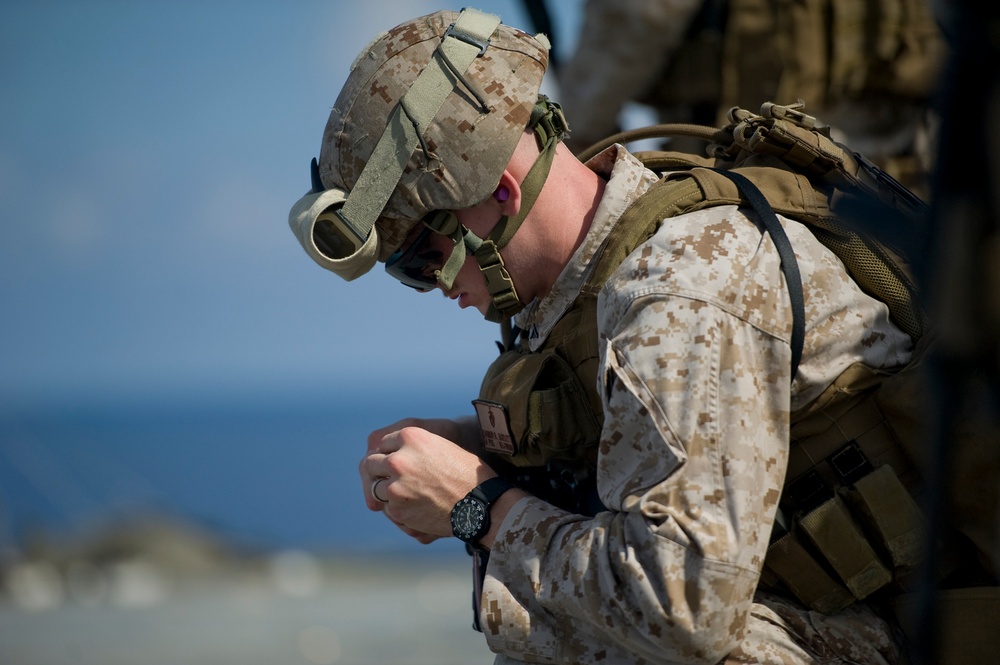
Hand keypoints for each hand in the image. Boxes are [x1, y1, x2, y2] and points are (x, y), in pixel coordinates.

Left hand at [360, 424, 495, 539]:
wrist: (481, 504)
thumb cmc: (467, 473)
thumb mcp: (441, 445)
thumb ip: (413, 448)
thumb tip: (386, 453)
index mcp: (411, 436)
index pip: (383, 443)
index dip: (390, 453)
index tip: (396, 462)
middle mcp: (398, 459)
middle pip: (370, 463)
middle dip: (378, 471)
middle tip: (392, 479)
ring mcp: (395, 486)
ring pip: (375, 487)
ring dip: (387, 491)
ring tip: (408, 495)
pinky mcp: (397, 509)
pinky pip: (387, 508)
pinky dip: (397, 509)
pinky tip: (416, 508)